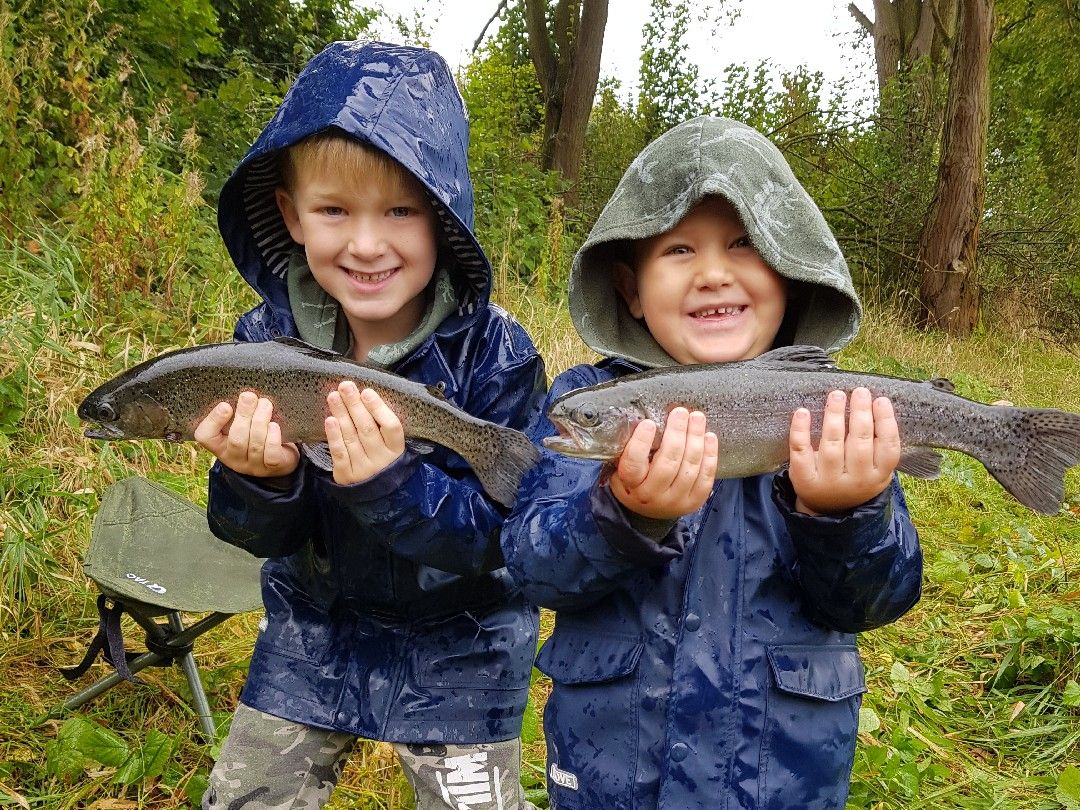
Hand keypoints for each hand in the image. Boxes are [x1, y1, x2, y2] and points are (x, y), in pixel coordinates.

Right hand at [194, 391, 299, 476]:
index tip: (225, 405)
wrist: (279, 458)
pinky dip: (272, 438)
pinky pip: (271, 455)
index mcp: (220, 445)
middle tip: (249, 397)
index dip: (213, 421)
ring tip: (265, 404)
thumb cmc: (255, 434)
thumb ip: (236, 411)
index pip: (205, 437)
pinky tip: (274, 425)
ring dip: (260, 421)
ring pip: (255, 445)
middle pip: (236, 440)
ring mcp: (254, 465)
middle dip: (243, 416)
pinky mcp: (273, 467)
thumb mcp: (240, 423)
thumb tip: (241, 392)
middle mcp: (235, 458)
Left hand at [325, 382, 404, 484]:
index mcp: (396, 449)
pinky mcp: (347, 475)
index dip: (379, 408)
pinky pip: (340, 453)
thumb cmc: (384, 460)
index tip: (367, 392)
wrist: (378, 495)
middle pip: (367, 428)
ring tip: (334, 396)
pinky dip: (334, 436)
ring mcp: (364, 468)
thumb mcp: (391, 446)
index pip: (391, 426)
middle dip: (354, 405)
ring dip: (341, 414)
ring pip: (352, 437)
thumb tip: (366, 395)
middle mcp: (381, 459)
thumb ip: (383, 425)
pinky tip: (330, 420)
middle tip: (345, 386)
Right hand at [609, 407, 717, 520]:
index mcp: (630, 485)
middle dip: (676, 434)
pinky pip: (706, 476)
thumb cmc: (634, 481)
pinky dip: (710, 455)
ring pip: (690, 467)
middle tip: (680, 412)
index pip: (634, 464)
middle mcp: (653, 495)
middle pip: (668, 462)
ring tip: (697, 418)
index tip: (649, 423)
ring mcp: (676, 500)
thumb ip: (629, 450)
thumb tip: (643, 419)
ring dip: (695, 439)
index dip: (641, 442)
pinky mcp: (694, 502)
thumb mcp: (621, 468)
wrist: (649, 511)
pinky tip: (709, 437)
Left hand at [788, 387, 900, 514]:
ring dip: (835, 417)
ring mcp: (828, 480)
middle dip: (860, 414)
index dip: (886, 423)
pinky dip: (800, 431)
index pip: (888, 448)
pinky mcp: (804, 478)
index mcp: (878, 476)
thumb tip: (878, 405)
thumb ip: (878, 445)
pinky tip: (802, 412)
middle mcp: (855, 480)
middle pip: (859, 444)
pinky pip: (801, 451)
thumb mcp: (875, 470)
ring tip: (837, 395)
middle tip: (859, 391)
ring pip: (832, 445)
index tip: (880, 400)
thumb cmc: (854, 478)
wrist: (827, 509)